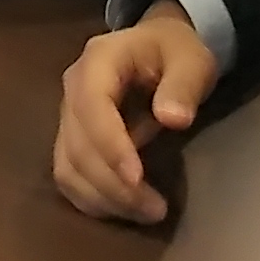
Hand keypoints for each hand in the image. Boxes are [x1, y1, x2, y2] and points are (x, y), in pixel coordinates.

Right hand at [52, 0, 217, 224]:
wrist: (159, 47)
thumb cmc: (175, 52)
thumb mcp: (191, 60)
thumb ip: (183, 85)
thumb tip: (172, 118)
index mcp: (98, 61)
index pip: (91, 106)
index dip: (110, 145)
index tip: (137, 179)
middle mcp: (73, 88)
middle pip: (77, 145)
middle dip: (112, 183)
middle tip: (156, 209)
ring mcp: (68, 116)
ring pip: (68, 167)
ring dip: (103, 198)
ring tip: (147, 213)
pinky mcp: (72, 139)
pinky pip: (70, 177)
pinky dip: (93, 199)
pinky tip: (126, 211)